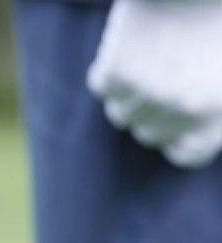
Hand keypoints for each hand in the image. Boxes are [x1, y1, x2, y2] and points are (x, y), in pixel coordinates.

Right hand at [87, 0, 221, 168]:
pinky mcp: (119, 73)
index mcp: (216, 112)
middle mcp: (183, 109)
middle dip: (153, 108)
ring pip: (120, 112)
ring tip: (147, 55)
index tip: (174, 116)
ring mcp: (149, 93)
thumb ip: (209, 104)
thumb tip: (181, 138)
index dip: (177, 136)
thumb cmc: (216, 19)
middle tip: (162, 73)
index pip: (186, 155)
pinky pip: (102, 84)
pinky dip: (109, 67)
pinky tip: (128, 43)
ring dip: (129, 89)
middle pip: (148, 133)